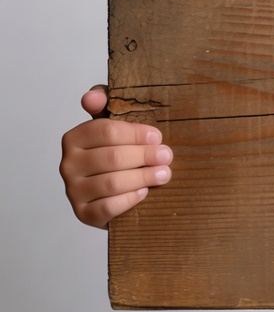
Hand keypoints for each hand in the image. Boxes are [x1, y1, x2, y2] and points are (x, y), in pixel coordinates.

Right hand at [60, 86, 172, 227]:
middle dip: (144, 156)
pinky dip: (129, 199)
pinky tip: (144, 192)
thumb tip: (91, 97)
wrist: (113, 190)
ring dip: (143, 177)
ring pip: (111, 183)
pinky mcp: (82, 214)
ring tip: (164, 174)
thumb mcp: (114, 123)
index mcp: (74, 138)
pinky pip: (107, 207)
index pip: (107, 131)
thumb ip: (106, 103)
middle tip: (167, 156)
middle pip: (112, 157)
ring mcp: (73, 191)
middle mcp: (68, 164)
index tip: (157, 136)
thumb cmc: (117, 150)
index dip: (136, 134)